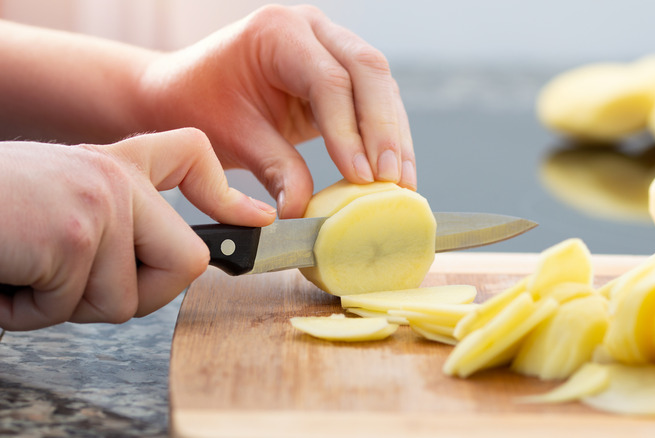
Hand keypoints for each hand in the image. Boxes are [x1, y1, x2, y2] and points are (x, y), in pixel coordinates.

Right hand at [0, 128, 272, 330]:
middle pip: (187, 264)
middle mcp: (117, 176)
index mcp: (116, 167)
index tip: (253, 221)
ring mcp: (101, 201)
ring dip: (67, 306)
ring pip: (128, 300)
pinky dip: (32, 310)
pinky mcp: (76, 233)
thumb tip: (194, 263)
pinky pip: (79, 305)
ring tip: (25, 270)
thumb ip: (123, 225)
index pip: (190, 154)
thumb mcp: (64, 211)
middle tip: (73, 281)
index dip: (224, 192)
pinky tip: (7, 274)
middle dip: (136, 296)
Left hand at [139, 4, 415, 217]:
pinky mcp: (340, 72)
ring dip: (394, 136)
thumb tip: (303, 209)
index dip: (350, 131)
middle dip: (385, 130)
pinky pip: (374, 99)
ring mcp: (330, 46)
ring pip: (381, 85)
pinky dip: (386, 136)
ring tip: (402, 182)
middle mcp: (311, 30)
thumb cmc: (200, 104)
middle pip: (368, 71)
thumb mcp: (234, 137)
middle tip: (391, 179)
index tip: (361, 176)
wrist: (185, 91)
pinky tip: (393, 170)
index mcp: (278, 33)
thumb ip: (275, 169)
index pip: (328, 80)